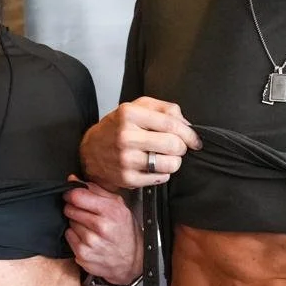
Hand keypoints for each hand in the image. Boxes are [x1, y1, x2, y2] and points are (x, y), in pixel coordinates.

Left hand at [63, 177, 140, 284]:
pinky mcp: (83, 254)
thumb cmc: (125, 231)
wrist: (132, 260)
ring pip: (69, 222)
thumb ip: (95, 190)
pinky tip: (87, 238)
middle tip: (86, 214)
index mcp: (111, 211)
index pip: (77, 196)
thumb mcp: (118, 206)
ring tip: (90, 228)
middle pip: (70, 209)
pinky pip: (68, 236)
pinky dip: (75, 236)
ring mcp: (91, 242)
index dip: (71, 194)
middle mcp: (101, 227)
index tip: (72, 196)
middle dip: (75, 209)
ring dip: (76, 223)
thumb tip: (73, 180)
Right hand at [80, 97, 201, 190]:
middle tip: (177, 147)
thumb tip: (187, 124)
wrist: (91, 150)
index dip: (189, 133)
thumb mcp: (136, 107)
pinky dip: (163, 173)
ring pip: (170, 164)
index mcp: (129, 114)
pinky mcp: (127, 178)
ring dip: (174, 161)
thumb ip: (164, 109)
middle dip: (181, 147)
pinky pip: (161, 178)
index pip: (171, 124)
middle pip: (173, 145)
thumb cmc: (117, 127)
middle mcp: (126, 136)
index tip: (194, 139)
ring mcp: (126, 159)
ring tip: (165, 157)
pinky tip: (154, 166)